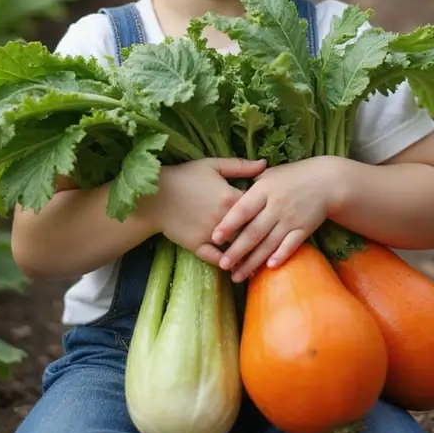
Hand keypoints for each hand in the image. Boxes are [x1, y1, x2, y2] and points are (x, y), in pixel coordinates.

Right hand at [142, 158, 266, 266]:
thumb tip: (265, 164)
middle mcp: (223, 219)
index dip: (268, 210)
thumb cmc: (185, 176)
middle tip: (278, 242)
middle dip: (264, 236)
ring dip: (248, 255)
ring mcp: (210, 234)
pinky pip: (215, 258)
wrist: (155, 194)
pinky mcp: (196, 245)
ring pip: (235, 248)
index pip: (257, 207)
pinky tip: (236, 268)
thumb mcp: (213, 165)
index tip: (277, 213)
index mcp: (229, 197)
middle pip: (250, 230)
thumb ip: (240, 166)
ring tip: (262, 262)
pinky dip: (226, 264)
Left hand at [211, 158, 344, 281]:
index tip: (214, 238)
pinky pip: (291, 245)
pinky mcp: (304, 229)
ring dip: (253, 262)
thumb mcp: (268, 174)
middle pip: (254, 232)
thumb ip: (249, 186)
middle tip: (223, 265)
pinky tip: (269, 267)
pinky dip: (280, 256)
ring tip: (238, 275)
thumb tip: (227, 198)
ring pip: (269, 243)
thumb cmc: (292, 176)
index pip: (242, 209)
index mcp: (264, 189)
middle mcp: (276, 205)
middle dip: (237, 251)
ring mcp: (291, 219)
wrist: (326, 180)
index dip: (228, 224)